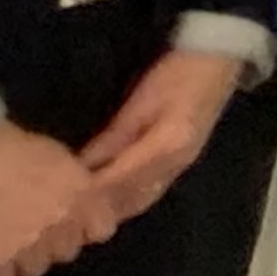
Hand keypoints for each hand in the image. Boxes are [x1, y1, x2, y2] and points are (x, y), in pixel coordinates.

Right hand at [0, 121, 114, 275]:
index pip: (102, 229)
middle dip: (51, 241)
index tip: (69, 220)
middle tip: (29, 227)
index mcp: (81, 193)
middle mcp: (61, 223)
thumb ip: (71, 183)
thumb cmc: (5, 142)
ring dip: (23, 259)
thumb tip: (75, 200)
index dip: (84, 226)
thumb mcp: (54, 155)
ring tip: (4, 242)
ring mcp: (28, 246)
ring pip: (35, 269)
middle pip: (66, 251)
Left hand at [80, 48, 242, 223]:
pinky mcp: (179, 163)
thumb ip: (113, 137)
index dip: (89, 194)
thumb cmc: (177, 72)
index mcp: (166, 149)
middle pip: (131, 200)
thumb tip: (80, 168)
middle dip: (98, 210)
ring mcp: (180, 167)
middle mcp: (175, 166)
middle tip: (65, 216)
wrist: (217, 59)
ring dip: (112, 210)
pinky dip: (126, 200)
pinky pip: (149, 191)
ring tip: (80, 214)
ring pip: (140, 201)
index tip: (59, 203)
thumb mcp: (141, 101)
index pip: (119, 182)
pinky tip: (107, 201)